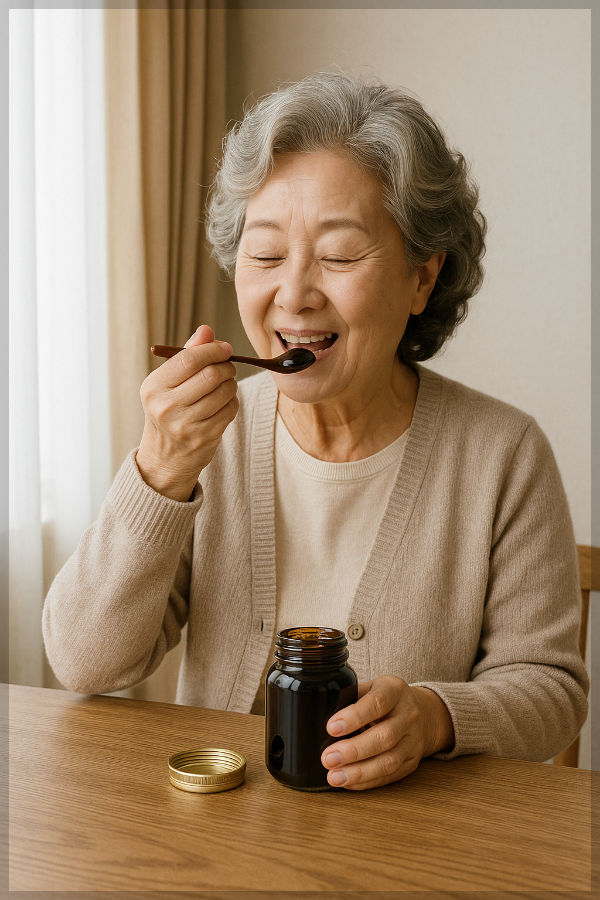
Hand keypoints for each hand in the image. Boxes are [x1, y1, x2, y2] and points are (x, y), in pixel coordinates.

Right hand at [136, 325, 238, 500]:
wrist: (165, 457)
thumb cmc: (168, 411)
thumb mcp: (168, 383)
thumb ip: (187, 355)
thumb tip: (207, 330)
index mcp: (154, 387)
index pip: (190, 359)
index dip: (213, 350)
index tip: (225, 348)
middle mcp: (167, 406)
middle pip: (211, 374)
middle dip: (226, 366)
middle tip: (227, 367)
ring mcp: (186, 425)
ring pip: (225, 391)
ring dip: (231, 384)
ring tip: (224, 386)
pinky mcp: (205, 438)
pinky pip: (230, 409)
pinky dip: (232, 402)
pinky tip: (222, 403)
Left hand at [321, 675, 454, 790]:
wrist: (423, 713)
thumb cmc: (387, 699)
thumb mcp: (372, 687)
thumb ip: (351, 697)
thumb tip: (319, 713)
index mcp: (395, 690)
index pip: (376, 703)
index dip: (354, 716)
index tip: (331, 727)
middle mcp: (408, 715)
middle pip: (384, 737)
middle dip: (354, 750)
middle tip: (328, 758)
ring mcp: (413, 741)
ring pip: (389, 761)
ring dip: (360, 772)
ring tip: (334, 776)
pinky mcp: (412, 762)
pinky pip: (390, 776)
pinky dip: (367, 782)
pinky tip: (349, 782)